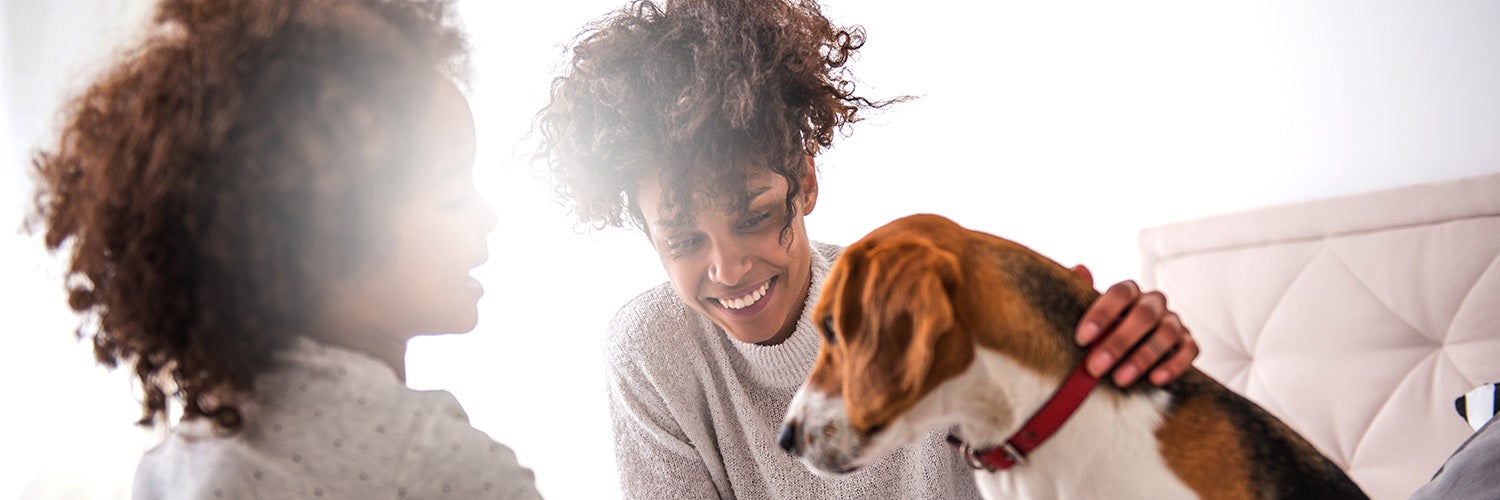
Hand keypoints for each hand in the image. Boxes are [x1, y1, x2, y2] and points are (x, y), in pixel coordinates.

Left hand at [1069, 265, 1198, 386]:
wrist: (1128, 350)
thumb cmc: (1105, 330)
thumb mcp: (1089, 315)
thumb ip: (1082, 292)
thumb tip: (1080, 269)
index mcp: (1130, 291)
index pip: (1119, 293)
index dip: (1101, 314)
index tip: (1082, 338)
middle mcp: (1154, 303)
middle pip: (1143, 316)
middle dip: (1119, 342)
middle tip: (1095, 367)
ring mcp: (1174, 322)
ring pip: (1166, 334)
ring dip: (1143, 358)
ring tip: (1120, 379)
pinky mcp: (1188, 343)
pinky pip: (1188, 351)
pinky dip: (1173, 365)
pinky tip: (1155, 379)